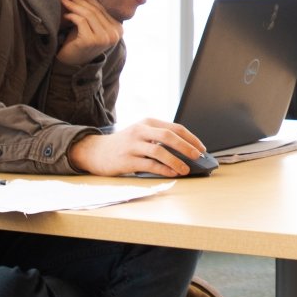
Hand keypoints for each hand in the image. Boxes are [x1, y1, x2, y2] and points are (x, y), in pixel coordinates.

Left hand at [56, 0, 122, 66]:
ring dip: (74, 6)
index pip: (103, 9)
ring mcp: (104, 38)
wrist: (72, 62)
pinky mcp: (92, 41)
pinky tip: (66, 15)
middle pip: (95, 11)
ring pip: (88, 15)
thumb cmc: (81, 41)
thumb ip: (94, 12)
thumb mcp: (91, 25)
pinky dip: (72, 16)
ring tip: (65, 0)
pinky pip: (81, 22)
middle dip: (81, 0)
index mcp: (118, 29)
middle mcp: (114, 34)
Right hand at [67, 118, 207, 176]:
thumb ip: (159, 138)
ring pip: (159, 151)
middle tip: (198, 156)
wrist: (95, 151)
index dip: (191, 138)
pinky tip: (172, 173)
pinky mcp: (126, 160)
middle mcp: (140, 131)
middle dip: (187, 147)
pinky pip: (149, 164)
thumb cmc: (123, 144)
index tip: (202, 148)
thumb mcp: (141, 133)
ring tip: (186, 169)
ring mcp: (132, 145)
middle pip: (169, 136)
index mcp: (148, 122)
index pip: (175, 127)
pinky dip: (163, 169)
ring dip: (176, 161)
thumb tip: (186, 151)